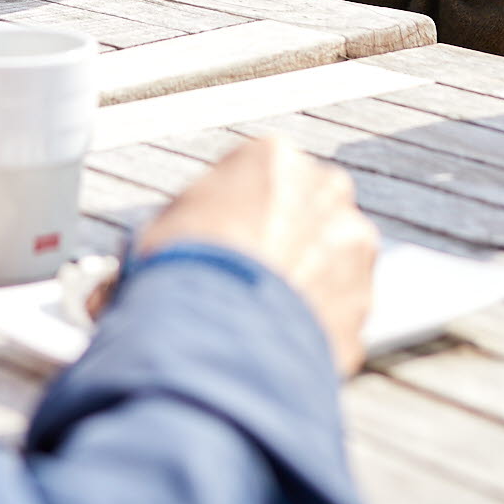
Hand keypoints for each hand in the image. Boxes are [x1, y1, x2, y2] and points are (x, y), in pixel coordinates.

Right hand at [136, 138, 377, 374]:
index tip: (223, 241)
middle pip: (305, 211)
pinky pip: (339, 312)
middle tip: (247, 278)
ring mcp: (353, 247)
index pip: (261, 178)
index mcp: (273, 158)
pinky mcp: (365, 301)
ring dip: (306, 283)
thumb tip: (138, 272)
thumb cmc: (181, 269)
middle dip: (284, 241)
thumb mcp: (156, 234)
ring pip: (331, 262)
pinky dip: (315, 327)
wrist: (219, 333)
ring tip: (261, 319)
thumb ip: (177, 236)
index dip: (238, 214)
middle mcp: (325, 190)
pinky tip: (279, 345)